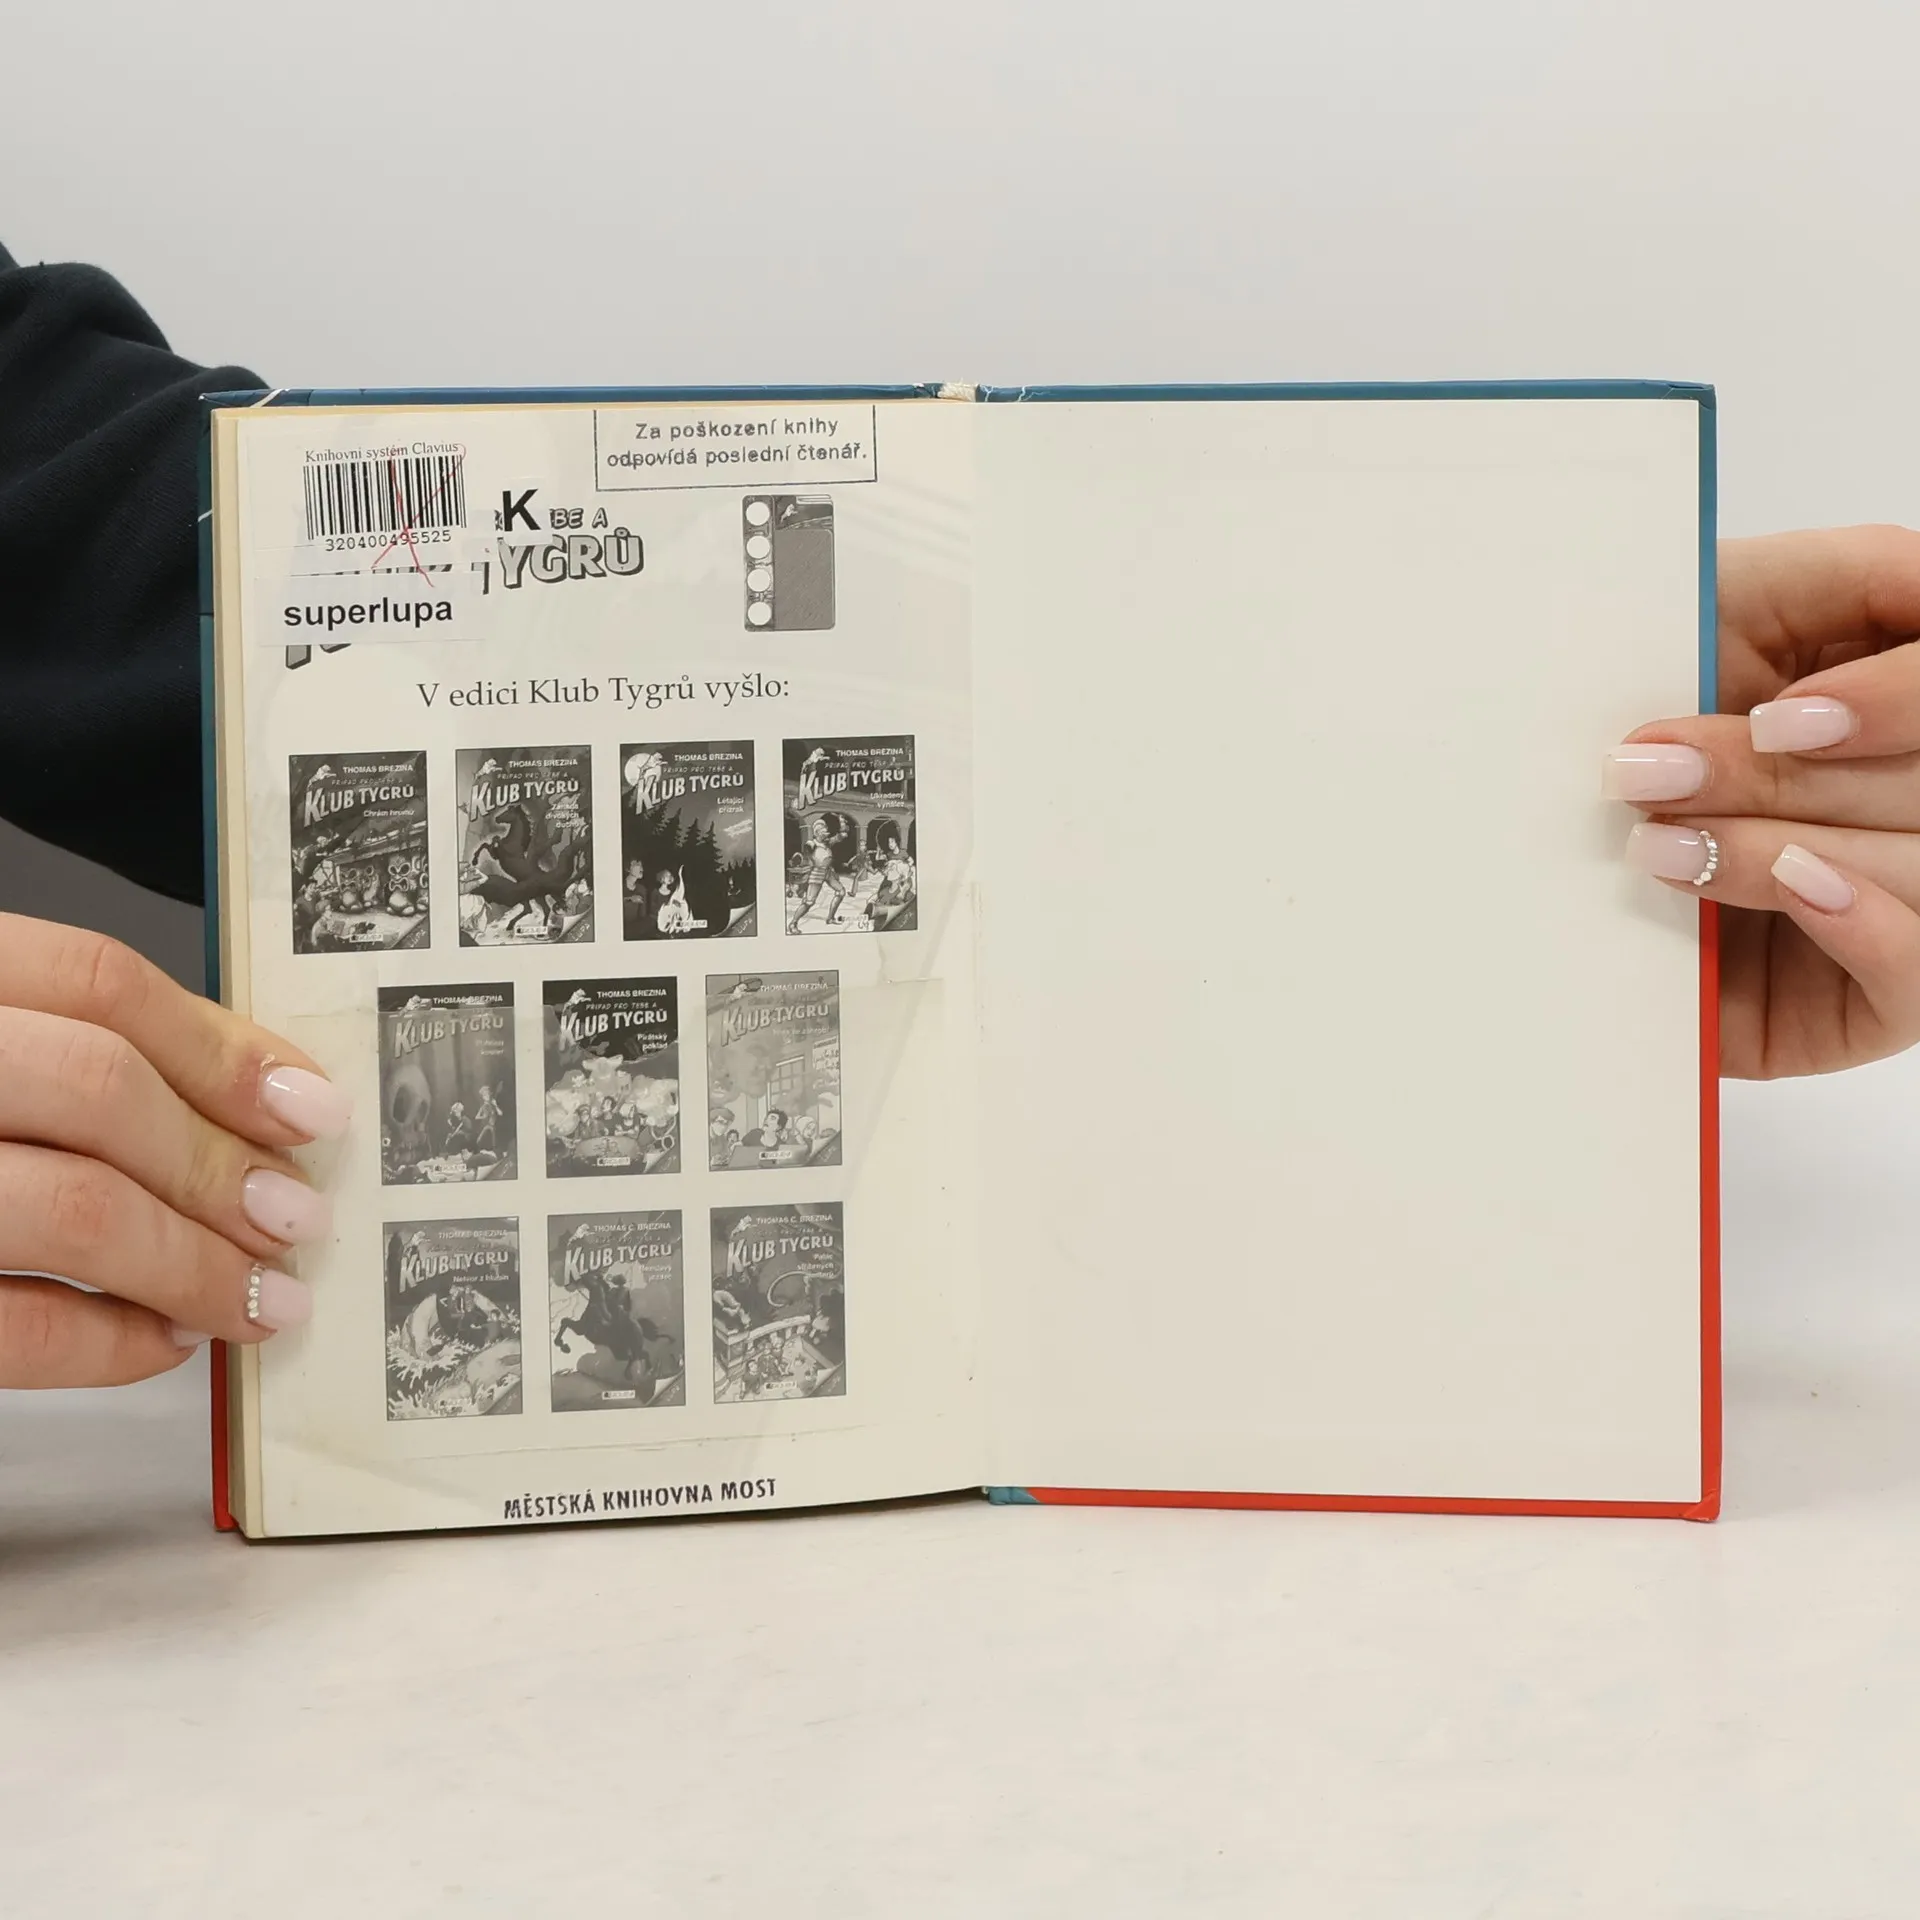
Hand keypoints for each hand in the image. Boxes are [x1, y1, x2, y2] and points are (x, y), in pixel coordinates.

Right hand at [0, 915, 348, 1385]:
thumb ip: (66, 1050)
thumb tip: (253, 1095)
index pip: (92, 979)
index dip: (221, 1046)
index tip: (308, 1108)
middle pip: (99, 1089)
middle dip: (222, 1164)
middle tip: (297, 1217)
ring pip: (71, 1206)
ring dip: (192, 1263)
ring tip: (259, 1295)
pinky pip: (12, 1330)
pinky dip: (108, 1344)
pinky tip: (161, 1343)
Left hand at [1605, 526, 1919, 1077]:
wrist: (1531, 875)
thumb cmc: (1629, 728)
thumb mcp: (1715, 620)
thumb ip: (1833, 577)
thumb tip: (1910, 573)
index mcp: (1894, 700)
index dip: (1897, 697)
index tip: (1782, 718)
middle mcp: (1913, 791)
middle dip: (1777, 780)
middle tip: (1651, 773)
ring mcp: (1907, 895)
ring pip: (1912, 861)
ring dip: (1771, 847)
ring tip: (1654, 843)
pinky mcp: (1878, 998)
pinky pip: (1919, 968)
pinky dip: (1860, 923)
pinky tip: (1790, 888)